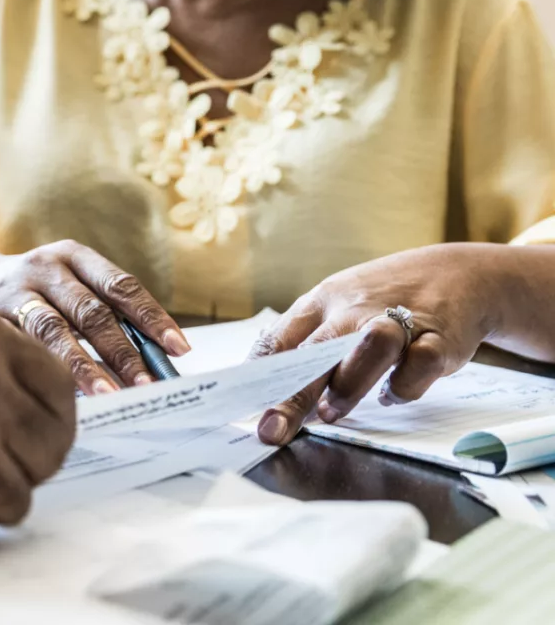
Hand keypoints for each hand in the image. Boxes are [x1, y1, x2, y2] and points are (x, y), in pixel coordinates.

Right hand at [0, 240, 188, 393]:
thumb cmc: (35, 292)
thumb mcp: (67, 287)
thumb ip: (101, 315)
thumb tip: (148, 366)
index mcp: (74, 256)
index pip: (121, 286)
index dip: (151, 317)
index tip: (178, 349)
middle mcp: (46, 266)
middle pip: (92, 310)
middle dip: (123, 351)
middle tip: (146, 385)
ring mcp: (16, 289)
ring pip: (56, 329)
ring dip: (86, 365)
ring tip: (110, 395)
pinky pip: (25, 345)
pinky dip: (47, 369)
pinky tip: (63, 393)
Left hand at [250, 244, 508, 445]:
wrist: (457, 273)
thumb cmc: (384, 298)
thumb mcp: (337, 305)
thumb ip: (305, 339)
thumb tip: (264, 378)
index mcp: (323, 302)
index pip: (281, 339)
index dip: (258, 375)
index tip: (244, 407)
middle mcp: (355, 309)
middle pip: (317, 349)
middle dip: (292, 393)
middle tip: (273, 428)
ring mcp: (398, 320)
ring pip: (369, 346)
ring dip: (348, 383)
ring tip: (332, 413)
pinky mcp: (439, 337)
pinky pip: (421, 362)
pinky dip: (405, 385)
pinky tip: (391, 395)